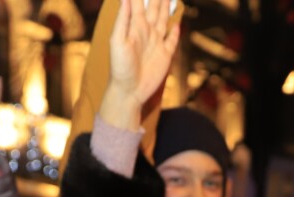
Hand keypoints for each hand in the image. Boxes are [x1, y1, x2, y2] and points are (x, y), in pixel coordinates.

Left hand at [100, 0, 181, 130]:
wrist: (129, 91)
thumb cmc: (120, 68)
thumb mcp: (117, 41)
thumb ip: (123, 20)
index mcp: (135, 27)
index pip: (138, 3)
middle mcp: (146, 32)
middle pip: (154, 8)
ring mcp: (156, 43)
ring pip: (164, 20)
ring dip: (166, 8)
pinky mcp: (165, 56)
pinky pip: (172, 41)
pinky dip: (175, 32)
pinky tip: (176, 25)